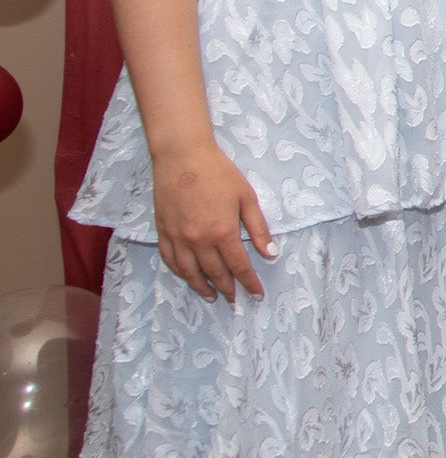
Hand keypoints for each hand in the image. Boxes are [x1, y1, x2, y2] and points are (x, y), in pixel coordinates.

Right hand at [151, 140, 274, 299]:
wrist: (182, 157)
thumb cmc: (219, 173)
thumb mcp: (246, 198)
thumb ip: (258, 228)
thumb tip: (270, 253)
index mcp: (222, 232)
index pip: (239, 267)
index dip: (249, 283)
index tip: (256, 295)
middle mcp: (198, 241)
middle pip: (215, 273)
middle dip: (227, 289)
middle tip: (235, 300)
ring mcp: (178, 238)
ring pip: (190, 272)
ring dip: (201, 287)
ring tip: (212, 296)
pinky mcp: (163, 231)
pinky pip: (170, 260)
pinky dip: (180, 272)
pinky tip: (188, 277)